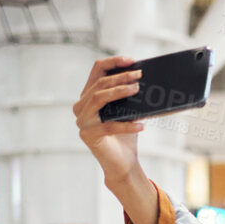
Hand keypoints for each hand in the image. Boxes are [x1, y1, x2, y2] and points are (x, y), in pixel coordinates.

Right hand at [72, 57, 147, 192]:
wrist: (123, 163)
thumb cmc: (126, 136)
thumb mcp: (129, 110)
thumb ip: (129, 95)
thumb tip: (143, 79)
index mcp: (89, 95)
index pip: (97, 71)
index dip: (113, 62)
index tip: (131, 60)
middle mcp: (81, 106)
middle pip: (99, 84)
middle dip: (120, 77)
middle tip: (139, 75)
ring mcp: (82, 121)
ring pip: (98, 98)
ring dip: (119, 91)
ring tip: (137, 89)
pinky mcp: (88, 135)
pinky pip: (108, 125)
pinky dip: (126, 125)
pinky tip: (142, 125)